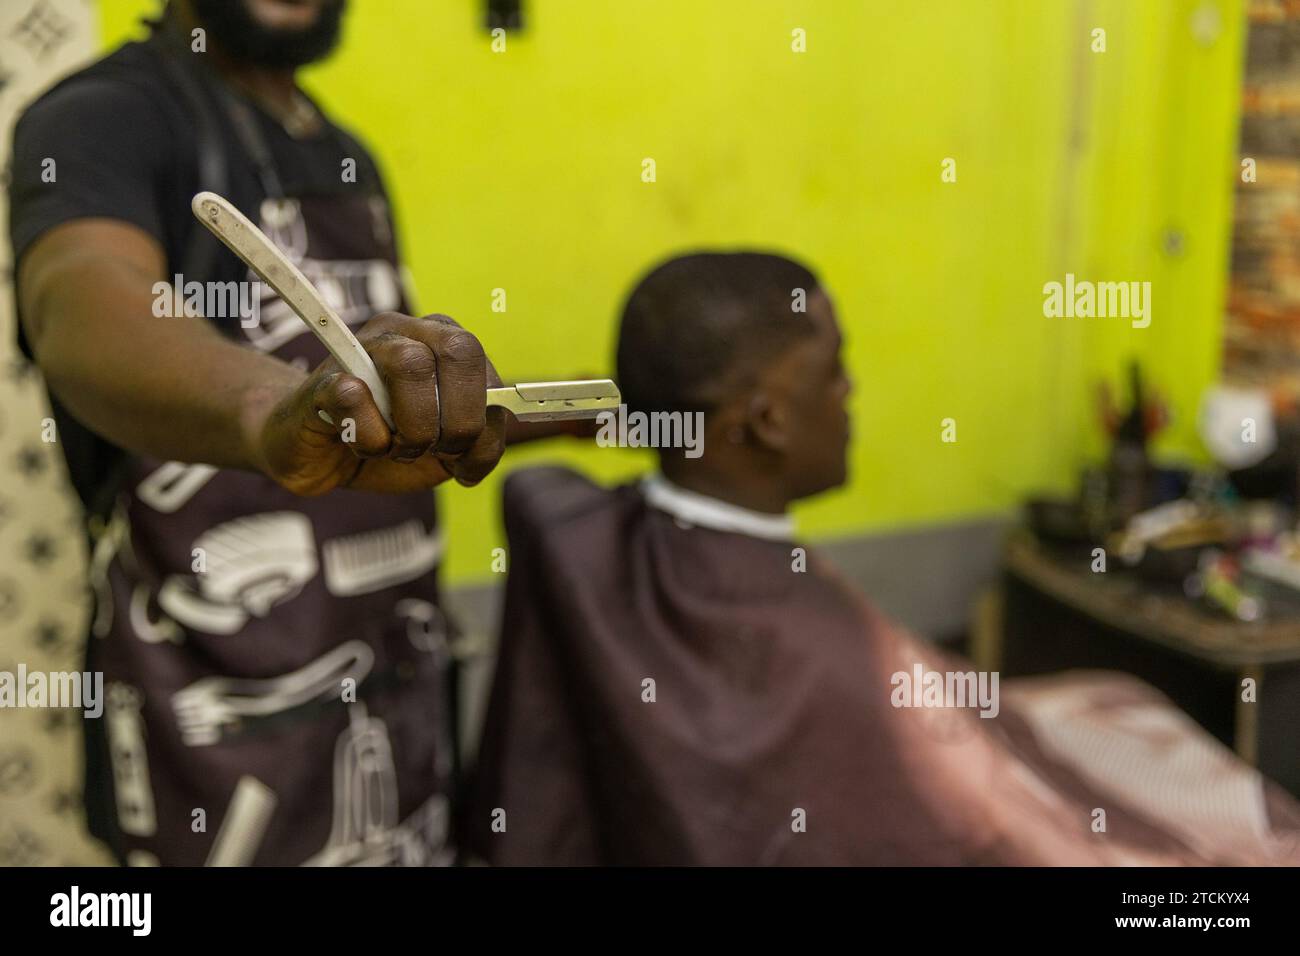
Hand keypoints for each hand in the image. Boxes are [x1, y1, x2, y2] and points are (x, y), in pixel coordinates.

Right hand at [246, 312, 505, 495]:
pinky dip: (369, 439)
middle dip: (459, 421)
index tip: (466, 461)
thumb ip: (478, 440)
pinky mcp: (323, 379)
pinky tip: (361, 445)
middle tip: (436, 452)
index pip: (485, 366)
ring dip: (414, 430)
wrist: (315, 454)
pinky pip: (355, 397)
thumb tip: (487, 441)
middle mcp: (406, 332)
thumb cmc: (387, 442)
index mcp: (442, 342)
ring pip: (411, 364)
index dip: (486, 423)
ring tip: (397, 449)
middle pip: (460, 350)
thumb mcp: (444, 450)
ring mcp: (361, 349)